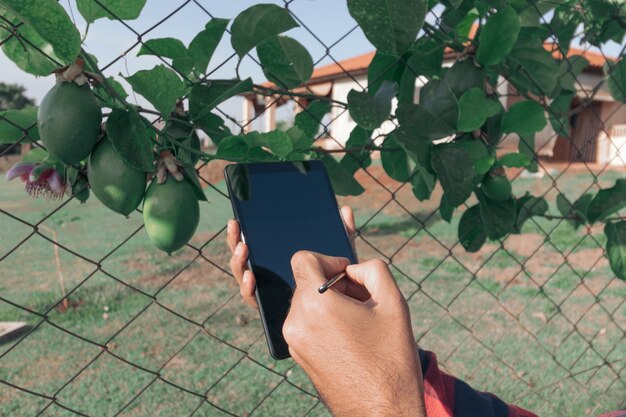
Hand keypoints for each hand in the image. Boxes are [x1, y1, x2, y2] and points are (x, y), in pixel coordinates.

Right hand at [226, 206, 356, 307]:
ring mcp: (268, 291)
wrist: (346, 312)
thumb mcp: (341, 256)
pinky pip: (255, 299)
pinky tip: (251, 277)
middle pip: (245, 258)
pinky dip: (248, 288)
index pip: (256, 244)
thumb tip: (345, 210)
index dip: (242, 233)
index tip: (238, 220)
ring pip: (244, 277)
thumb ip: (342, 234)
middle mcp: (269, 275)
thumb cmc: (342, 283)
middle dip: (235, 240)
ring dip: (239, 262)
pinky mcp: (270, 309)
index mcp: (280, 259)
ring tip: (243, 247)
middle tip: (235, 225)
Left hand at [284, 252, 425, 416]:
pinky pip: (307, 324)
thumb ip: (373, 269)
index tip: (348, 275)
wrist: (383, 411)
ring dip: (331, 304)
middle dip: (334, 285)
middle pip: (307, 282)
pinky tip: (352, 337)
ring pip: (307, 303)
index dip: (328, 259)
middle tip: (363, 301)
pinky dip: (325, 321)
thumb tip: (353, 269)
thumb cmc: (390, 359)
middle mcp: (296, 322)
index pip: (303, 259)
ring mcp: (294, 342)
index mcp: (315, 304)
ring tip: (360, 322)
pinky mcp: (298, 357)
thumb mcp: (393, 303)